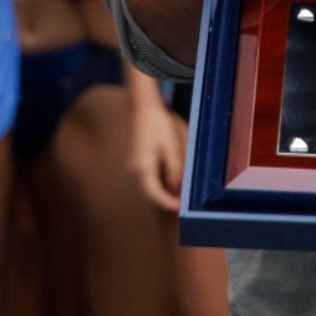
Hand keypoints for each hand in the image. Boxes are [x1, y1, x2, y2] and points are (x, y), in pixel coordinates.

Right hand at [128, 92, 189, 212]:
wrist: (144, 107)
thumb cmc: (159, 124)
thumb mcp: (173, 146)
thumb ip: (175, 169)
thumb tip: (177, 189)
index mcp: (143, 167)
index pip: (155, 195)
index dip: (168, 203)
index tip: (180, 208)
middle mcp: (134, 169)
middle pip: (149, 194)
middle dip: (165, 200)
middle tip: (182, 203)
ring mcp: (133, 165)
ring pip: (147, 187)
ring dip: (161, 193)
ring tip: (178, 194)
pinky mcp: (136, 160)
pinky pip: (146, 178)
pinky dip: (157, 184)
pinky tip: (170, 181)